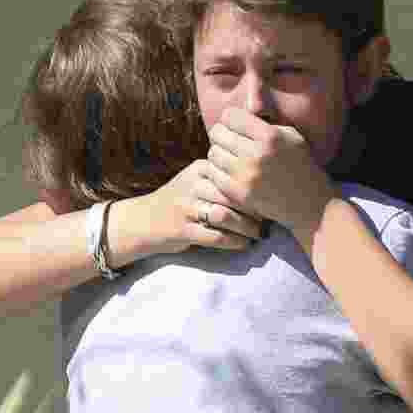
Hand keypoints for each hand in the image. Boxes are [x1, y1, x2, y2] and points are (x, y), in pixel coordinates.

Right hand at [144, 158, 266, 254]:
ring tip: (259, 233)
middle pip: (233, 194)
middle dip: (255, 209)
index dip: (256, 187)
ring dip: (247, 227)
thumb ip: (221, 177)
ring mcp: (186, 207)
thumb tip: (260, 182)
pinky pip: (215, 236)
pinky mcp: (182, 230)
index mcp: (200, 168)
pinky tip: (243, 244)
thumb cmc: (178, 201)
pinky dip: (234, 241)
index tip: (270, 198)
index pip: (235, 173)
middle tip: (270, 218)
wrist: (142, 221)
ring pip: (225, 216)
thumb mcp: (196, 180)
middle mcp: (193, 185)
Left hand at [205, 107, 339, 233]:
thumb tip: (239, 114)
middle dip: (222, 135)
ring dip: (219, 153)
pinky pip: (213, 174)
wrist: (309, 202)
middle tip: (230, 141)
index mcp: (270, 136)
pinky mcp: (239, 193)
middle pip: (217, 133)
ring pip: (213, 153)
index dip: (231, 119)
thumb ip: (265, 123)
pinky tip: (228, 171)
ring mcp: (246, 176)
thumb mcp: (291, 136)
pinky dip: (217, 171)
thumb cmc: (300, 165)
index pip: (230, 116)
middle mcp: (256, 154)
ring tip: (230, 157)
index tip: (235, 126)